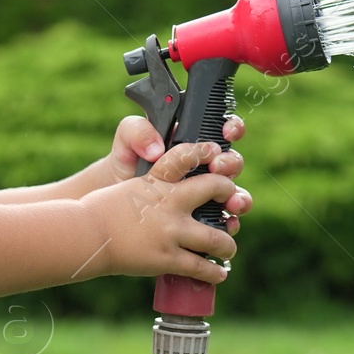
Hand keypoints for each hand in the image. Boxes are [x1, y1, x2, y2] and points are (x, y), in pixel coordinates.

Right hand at [83, 141, 239, 283]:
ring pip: (216, 237)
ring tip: (228, 247)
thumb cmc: (102, 210)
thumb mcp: (129, 187)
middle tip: (233, 201)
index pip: (186, 155)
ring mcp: (171, 231)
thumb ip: (151, 184)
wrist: (87, 235)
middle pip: (214, 188)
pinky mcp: (167, 257)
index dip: (204, 151)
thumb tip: (167, 187)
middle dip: (230, 193)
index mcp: (157, 179)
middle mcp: (169, 202)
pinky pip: (200, 266)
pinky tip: (220, 273)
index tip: (214, 152)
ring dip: (227, 244)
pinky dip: (214, 272)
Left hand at [104, 114, 251, 231]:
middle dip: (231, 164)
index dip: (232, 128)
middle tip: (218, 168)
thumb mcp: (126, 142)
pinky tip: (227, 225)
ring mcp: (207, 195)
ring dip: (240, 198)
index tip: (227, 132)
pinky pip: (226, 221)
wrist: (113, 197)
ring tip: (232, 203)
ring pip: (236, 194)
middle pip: (233, 164)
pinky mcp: (203, 219)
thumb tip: (157, 148)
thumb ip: (139, 131)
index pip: (223, 130)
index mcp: (193, 143)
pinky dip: (231, 223)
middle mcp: (205, 168)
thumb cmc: (125, 164)